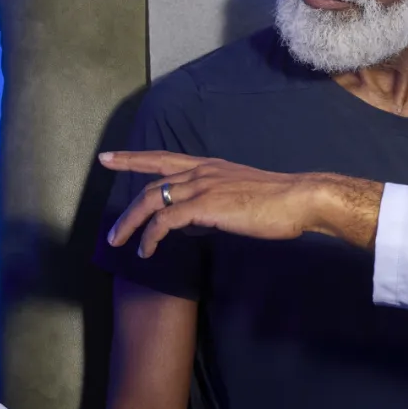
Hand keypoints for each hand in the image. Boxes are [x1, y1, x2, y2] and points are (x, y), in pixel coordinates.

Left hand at [99, 152, 381, 254]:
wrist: (299, 198)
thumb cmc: (279, 201)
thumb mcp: (242, 195)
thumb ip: (219, 200)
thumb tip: (203, 216)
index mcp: (209, 166)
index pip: (163, 158)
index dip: (133, 159)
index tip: (109, 158)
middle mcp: (201, 171)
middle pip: (151, 183)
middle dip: (127, 208)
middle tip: (112, 231)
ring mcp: (202, 186)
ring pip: (152, 201)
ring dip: (132, 224)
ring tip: (122, 244)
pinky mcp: (205, 206)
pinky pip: (166, 220)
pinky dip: (151, 236)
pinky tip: (148, 251)